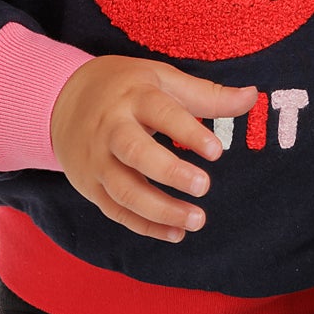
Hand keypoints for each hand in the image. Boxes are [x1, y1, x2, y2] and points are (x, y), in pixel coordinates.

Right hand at [50, 56, 259, 242]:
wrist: (61, 100)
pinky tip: (176, 234)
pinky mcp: (90, 186)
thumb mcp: (162, 79)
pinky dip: (145, 226)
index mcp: (133, 98)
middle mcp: (110, 129)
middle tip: (204, 186)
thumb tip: (252, 96)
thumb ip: (207, 94)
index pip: (160, 113)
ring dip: (160, 210)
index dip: (188, 131)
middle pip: (135, 153)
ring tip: (197, 220)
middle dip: (170, 172)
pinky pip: (116, 211)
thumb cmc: (125, 88)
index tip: (216, 150)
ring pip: (124, 190)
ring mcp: (97, 161)